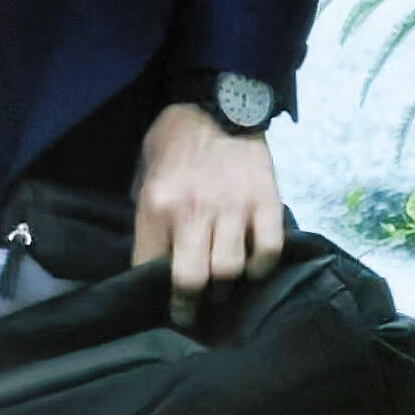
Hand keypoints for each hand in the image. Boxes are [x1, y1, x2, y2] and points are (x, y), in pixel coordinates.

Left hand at [131, 102, 284, 329]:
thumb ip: (150, 218)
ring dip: (226, 289)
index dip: (154, 296)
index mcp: (157, 205)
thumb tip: (152, 263)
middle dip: (190, 307)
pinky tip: (253, 268)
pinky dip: (261, 268)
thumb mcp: (146, 175)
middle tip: (192, 315)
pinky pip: (268, 250)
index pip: (150, 268)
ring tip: (223, 292)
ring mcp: (233, 207)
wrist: (218, 99)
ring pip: (230, 271)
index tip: (162, 308)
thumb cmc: (175, 140)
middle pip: (193, 281)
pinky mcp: (266, 201)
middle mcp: (194, 211)